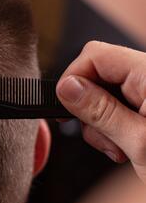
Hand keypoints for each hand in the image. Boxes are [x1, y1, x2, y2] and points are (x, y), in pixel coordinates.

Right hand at [56, 41, 145, 181]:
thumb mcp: (139, 143)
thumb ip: (100, 111)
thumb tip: (68, 88)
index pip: (96, 55)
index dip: (74, 78)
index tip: (64, 105)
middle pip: (99, 74)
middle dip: (89, 106)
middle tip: (101, 135)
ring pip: (105, 93)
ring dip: (101, 122)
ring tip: (118, 148)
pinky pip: (120, 106)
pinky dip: (114, 127)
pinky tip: (126, 146)